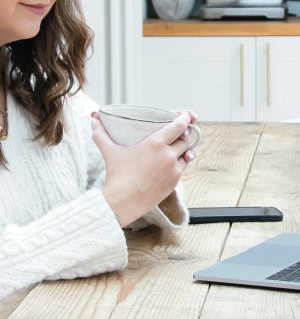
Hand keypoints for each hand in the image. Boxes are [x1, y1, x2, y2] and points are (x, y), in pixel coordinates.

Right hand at [93, 109, 197, 226]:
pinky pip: (183, 168)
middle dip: (184, 134)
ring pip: (187, 153)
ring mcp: (173, 169)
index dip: (185, 118)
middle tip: (181, 131)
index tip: (187, 115)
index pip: (179, 125)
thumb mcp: (110, 152)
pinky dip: (180, 163)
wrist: (121, 203)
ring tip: (178, 147)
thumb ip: (101, 135)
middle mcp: (168, 155)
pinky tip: (174, 161)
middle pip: (186, 139)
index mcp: (155, 143)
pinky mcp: (174, 182)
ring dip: (184, 149)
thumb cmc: (116, 176)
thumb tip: (93, 122)